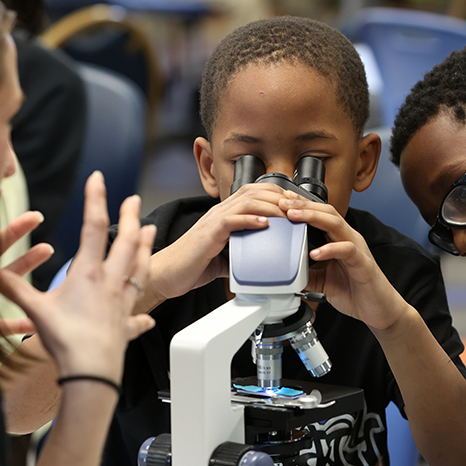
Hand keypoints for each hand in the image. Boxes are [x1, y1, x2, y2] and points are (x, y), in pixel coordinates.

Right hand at [0, 172, 155, 380]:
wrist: (91, 371)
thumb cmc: (65, 339)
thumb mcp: (34, 310)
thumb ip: (14, 289)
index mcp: (88, 273)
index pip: (93, 227)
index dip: (95, 199)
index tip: (98, 178)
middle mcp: (111, 283)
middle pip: (126, 242)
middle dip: (130, 216)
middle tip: (133, 199)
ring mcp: (122, 303)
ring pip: (139, 268)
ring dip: (145, 247)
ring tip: (151, 231)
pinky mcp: (126, 325)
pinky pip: (137, 316)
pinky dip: (141, 315)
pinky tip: (146, 318)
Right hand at [147, 183, 284, 301]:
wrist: (167, 274)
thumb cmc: (191, 265)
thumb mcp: (223, 258)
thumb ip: (240, 255)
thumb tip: (257, 264)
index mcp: (224, 214)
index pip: (253, 193)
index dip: (276, 193)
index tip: (294, 203)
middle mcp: (219, 212)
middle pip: (254, 191)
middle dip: (279, 196)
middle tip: (298, 206)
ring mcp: (213, 221)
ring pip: (247, 202)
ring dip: (271, 206)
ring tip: (287, 213)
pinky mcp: (209, 233)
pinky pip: (232, 220)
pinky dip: (250, 220)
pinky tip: (265, 224)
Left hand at [280, 191, 408, 330]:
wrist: (378, 309)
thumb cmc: (355, 291)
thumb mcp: (322, 281)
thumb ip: (307, 273)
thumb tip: (286, 273)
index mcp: (339, 239)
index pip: (320, 215)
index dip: (303, 205)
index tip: (283, 200)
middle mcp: (349, 239)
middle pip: (327, 212)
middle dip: (304, 205)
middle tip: (284, 203)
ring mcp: (357, 249)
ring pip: (336, 224)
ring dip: (313, 217)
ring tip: (294, 217)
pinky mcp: (363, 263)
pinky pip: (347, 250)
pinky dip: (330, 249)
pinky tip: (315, 253)